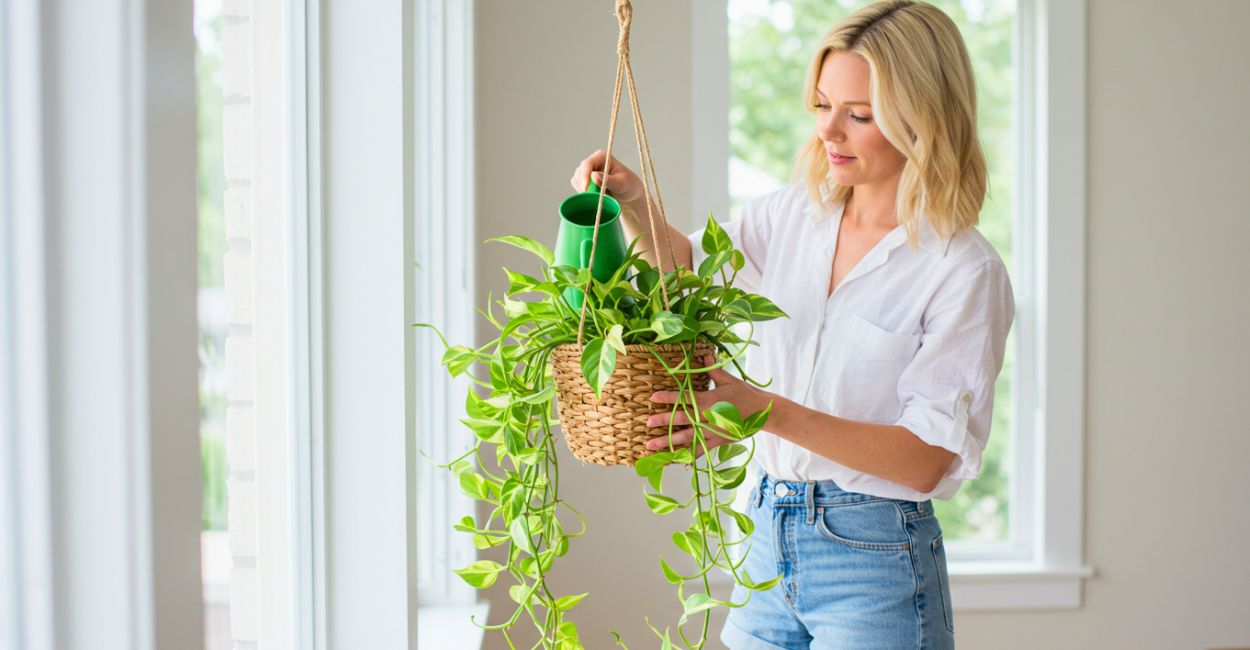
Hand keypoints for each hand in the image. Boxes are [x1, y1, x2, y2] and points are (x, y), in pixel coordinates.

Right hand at [570, 149, 646, 206]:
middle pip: (580, 172)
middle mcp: (593, 162)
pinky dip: (584, 193)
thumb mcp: (622, 184)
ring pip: (577, 180)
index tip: (586, 188)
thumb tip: (594, 175)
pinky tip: (595, 195)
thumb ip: (608, 180)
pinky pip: (577, 186)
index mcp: (602, 156)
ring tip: (601, 195)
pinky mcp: (584, 180)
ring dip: (586, 190)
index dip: (584, 176)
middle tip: (597, 196)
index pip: (587, 164)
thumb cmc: (628, 186)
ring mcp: (588, 171)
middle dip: (585, 185)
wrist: (629, 195)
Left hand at [645, 354, 776, 456]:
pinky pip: (699, 450)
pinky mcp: (717, 442)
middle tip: (647, 424)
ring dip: (667, 442)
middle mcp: (708, 417)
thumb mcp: (728, 380)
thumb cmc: (745, 394)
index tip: (653, 398)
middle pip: (681, 420)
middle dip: (662, 422)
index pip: (684, 398)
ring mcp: (712, 431)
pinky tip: (674, 460)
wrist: (763, 412)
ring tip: (651, 446)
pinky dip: (687, 455)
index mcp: (709, 400)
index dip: (668, 397)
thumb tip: (704, 355)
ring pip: (686, 438)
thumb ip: (712, 370)